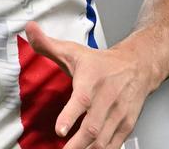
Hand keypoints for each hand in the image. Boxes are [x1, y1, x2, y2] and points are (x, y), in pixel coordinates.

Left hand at [25, 21, 157, 148]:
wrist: (139, 66)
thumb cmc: (103, 63)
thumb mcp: (74, 51)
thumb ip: (48, 45)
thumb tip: (29, 30)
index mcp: (92, 79)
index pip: (82, 99)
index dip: (70, 116)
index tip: (60, 129)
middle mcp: (107, 98)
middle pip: (92, 127)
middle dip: (76, 145)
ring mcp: (119, 114)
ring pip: (103, 141)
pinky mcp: (126, 125)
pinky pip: (114, 145)